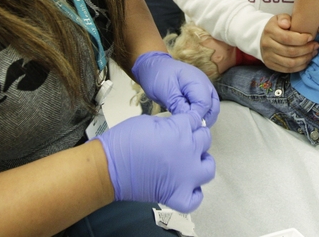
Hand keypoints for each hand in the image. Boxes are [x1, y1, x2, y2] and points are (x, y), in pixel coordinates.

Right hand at [95, 112, 214, 211]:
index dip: (188, 121)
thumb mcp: (149, 121)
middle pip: (205, 140)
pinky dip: (194, 194)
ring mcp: (187, 175)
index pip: (194, 121)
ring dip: (202, 163)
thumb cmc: (124, 142)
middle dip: (195, 138)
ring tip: (192, 162)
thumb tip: (175, 128)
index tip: (183, 124)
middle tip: (183, 141)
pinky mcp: (178, 195)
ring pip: (209, 168)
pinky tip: (187, 187)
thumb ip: (169, 125)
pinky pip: (196, 198)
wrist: (110, 166)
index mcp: (181, 130)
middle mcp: (189, 151)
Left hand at [132, 52, 219, 125]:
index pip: (204, 104)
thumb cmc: (158, 77)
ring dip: (204, 118)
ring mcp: (204, 88)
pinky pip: (206, 106)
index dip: (196, 116)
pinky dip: (201, 114)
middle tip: (189, 128)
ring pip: (212, 108)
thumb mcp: (166, 92)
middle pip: (213, 107)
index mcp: (197, 81)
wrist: (153, 66)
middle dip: (204, 119)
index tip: (185, 124)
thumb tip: (190, 120)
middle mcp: (205, 84)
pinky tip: (190, 119)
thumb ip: (179, 106)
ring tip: (190, 125)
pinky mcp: (200, 93)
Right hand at [260, 14, 317, 72]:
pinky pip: (287, 70)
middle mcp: (267, 45)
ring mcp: (268, 57)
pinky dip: (299, 67)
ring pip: (290, 63)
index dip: (301, 39)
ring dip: (304, 59)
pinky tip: (306, 60)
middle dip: (306, 50)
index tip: (311, 37)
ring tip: (313, 53)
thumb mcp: (279, 18)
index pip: (287, 38)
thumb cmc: (276, 27)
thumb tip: (287, 24)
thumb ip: (284, 18)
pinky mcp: (270, 65)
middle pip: (290, 51)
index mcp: (269, 31)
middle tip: (315, 46)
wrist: (262, 38)